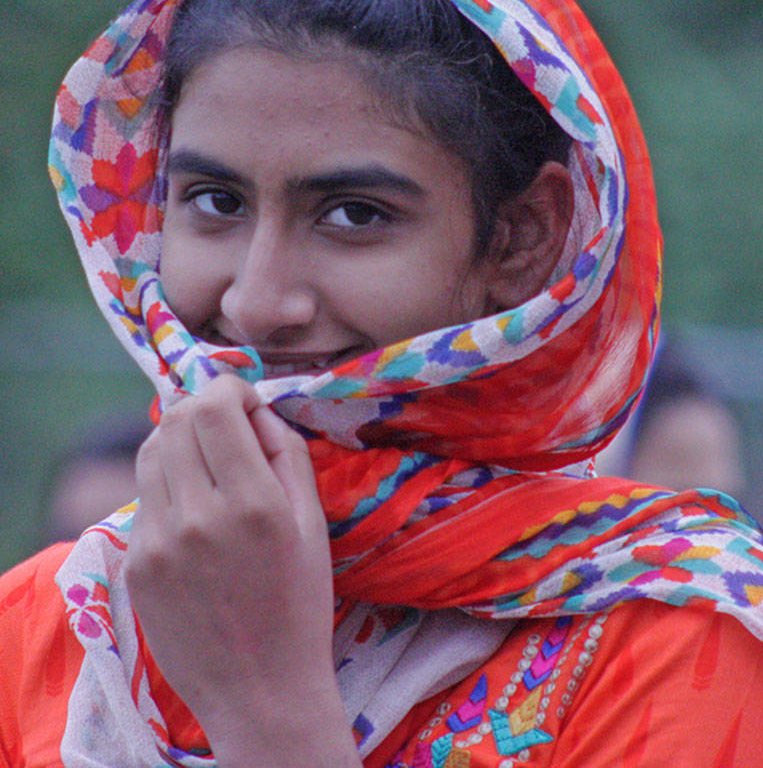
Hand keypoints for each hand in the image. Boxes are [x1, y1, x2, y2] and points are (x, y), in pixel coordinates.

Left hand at [125, 374, 359, 767]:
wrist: (260, 687)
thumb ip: (287, 456)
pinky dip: (168, 483)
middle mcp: (199, 516)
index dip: (230, 388)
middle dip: (204, 407)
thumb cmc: (301, 603)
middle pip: (176, 419)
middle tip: (229, 426)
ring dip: (179, 439)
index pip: (214, 406)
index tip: (248, 403)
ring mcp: (159, 541)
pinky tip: (195, 507)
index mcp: (254, 503)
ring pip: (151, 452)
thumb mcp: (314, 524)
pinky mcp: (136, 563)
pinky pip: (145, 497)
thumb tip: (257, 410)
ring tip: (208, 460)